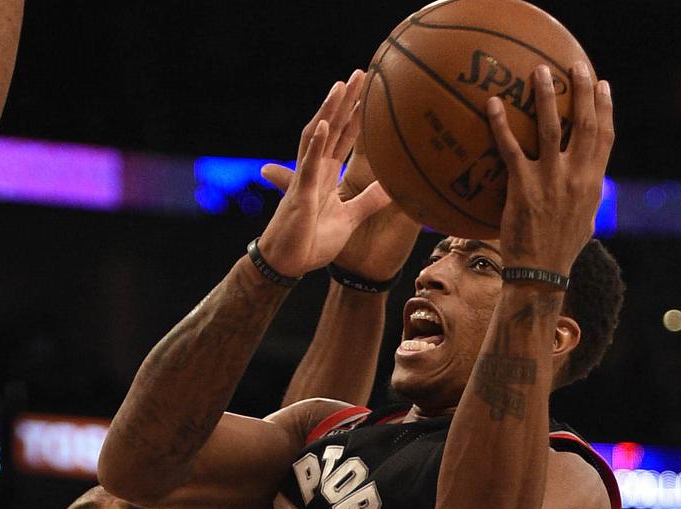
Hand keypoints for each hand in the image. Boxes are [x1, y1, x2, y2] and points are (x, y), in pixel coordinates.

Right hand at [256, 70, 391, 277]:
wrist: (287, 264)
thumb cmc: (311, 242)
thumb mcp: (349, 219)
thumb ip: (368, 201)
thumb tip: (392, 187)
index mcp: (326, 175)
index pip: (343, 138)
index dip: (356, 115)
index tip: (369, 91)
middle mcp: (314, 171)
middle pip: (332, 128)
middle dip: (344, 101)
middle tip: (360, 73)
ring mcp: (306, 179)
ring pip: (318, 136)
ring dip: (329, 111)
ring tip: (340, 86)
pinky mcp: (301, 194)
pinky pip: (309, 165)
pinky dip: (317, 143)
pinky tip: (325, 123)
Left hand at [488, 62, 613, 275]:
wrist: (540, 273)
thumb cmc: (559, 249)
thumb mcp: (584, 221)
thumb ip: (585, 196)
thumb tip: (585, 184)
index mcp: (593, 182)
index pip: (604, 137)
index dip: (605, 109)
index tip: (603, 85)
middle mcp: (576, 176)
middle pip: (584, 124)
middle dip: (582, 91)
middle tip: (575, 65)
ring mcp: (550, 180)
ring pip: (551, 128)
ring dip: (546, 96)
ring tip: (538, 72)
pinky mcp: (523, 187)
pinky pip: (510, 149)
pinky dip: (501, 125)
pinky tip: (493, 105)